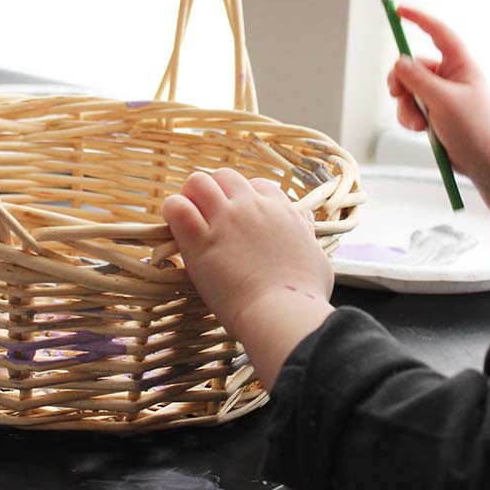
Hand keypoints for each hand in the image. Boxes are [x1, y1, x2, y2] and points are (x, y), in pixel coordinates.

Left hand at [162, 168, 333, 387]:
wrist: (283, 313)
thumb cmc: (304, 294)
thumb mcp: (317, 256)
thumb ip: (305, 233)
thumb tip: (305, 220)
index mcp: (280, 210)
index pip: (258, 185)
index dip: (245, 198)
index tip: (240, 215)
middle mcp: (251, 207)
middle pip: (225, 176)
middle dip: (215, 191)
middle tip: (209, 216)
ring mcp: (225, 219)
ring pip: (198, 182)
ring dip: (191, 196)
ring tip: (189, 218)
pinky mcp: (200, 240)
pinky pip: (177, 207)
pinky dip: (173, 211)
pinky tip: (176, 227)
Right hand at [388, 7, 489, 228]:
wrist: (484, 165)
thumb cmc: (475, 131)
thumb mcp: (442, 100)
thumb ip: (417, 78)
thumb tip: (399, 62)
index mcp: (461, 66)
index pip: (438, 33)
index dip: (418, 19)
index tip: (398, 11)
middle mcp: (450, 77)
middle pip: (413, 65)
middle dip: (402, 82)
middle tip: (397, 93)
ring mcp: (441, 95)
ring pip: (408, 90)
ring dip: (406, 106)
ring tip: (418, 124)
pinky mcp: (434, 113)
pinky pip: (410, 107)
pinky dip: (409, 117)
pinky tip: (421, 130)